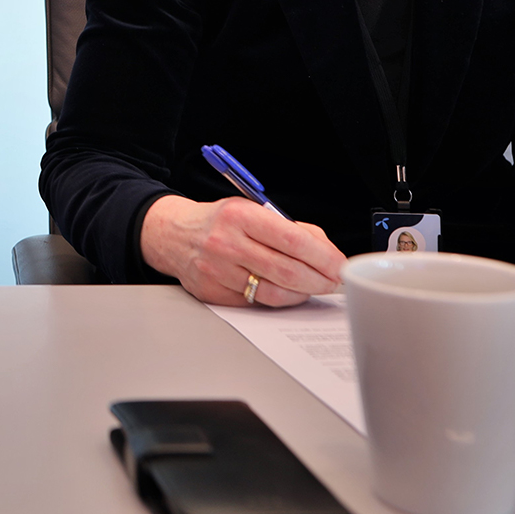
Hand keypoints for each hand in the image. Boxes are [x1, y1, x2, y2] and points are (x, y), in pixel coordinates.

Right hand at [140, 194, 345, 307]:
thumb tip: (327, 252)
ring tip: (314, 287)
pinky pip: (255, 303)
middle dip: (319, 279)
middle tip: (335, 282)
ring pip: (273, 292)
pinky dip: (278, 299)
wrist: (175, 235)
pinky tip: (287, 292)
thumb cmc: (221, 222)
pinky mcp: (212, 293)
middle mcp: (226, 243)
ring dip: (302, 293)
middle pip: (286, 270)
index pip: (292, 239)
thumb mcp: (253, 210)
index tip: (340, 265)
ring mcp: (217, 271)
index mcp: (240, 215)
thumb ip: (292, 228)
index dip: (323, 256)